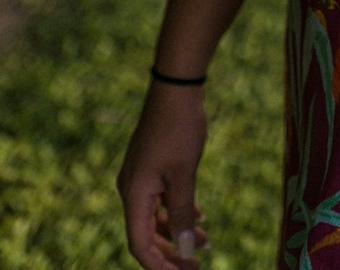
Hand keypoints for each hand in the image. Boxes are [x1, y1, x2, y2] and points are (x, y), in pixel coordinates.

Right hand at [117, 83, 207, 268]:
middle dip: (171, 252)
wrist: (176, 88)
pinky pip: (161, 199)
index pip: (140, 244)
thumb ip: (182, 213)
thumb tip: (184, 250)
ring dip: (178, 230)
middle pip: (147, 234)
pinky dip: (178, 210)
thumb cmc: (179, 128)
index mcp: (134, 194)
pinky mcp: (152, 167)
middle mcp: (131, 189)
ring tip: (207, 241)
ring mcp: (141, 177)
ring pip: (156, 217)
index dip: (160, 265)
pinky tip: (200, 214)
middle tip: (199, 264)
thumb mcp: (184, 174)